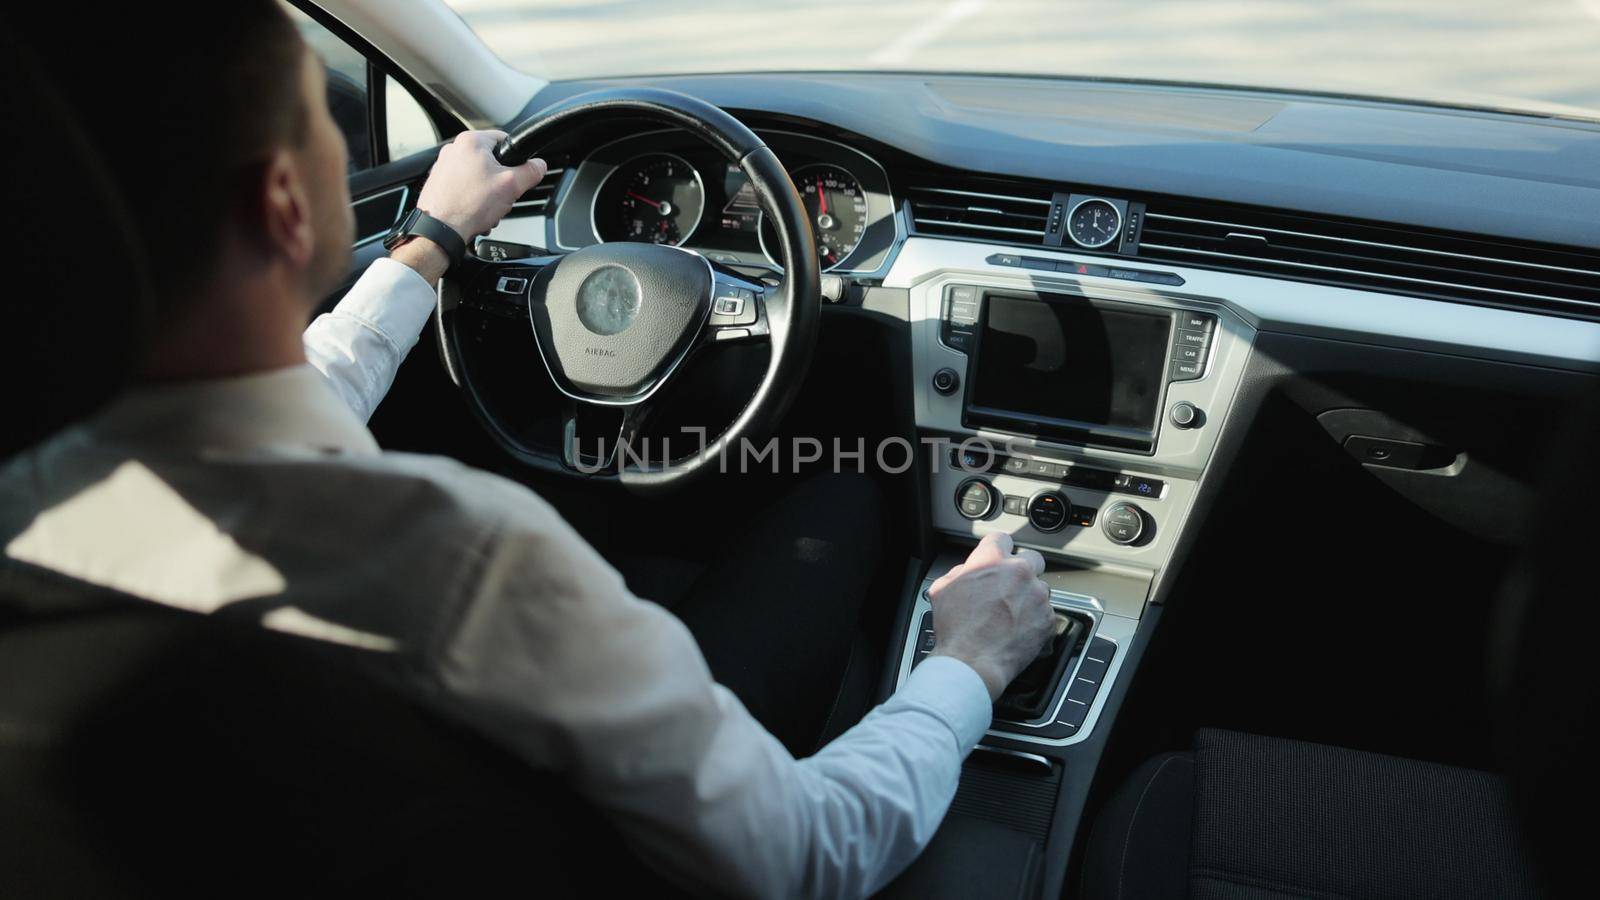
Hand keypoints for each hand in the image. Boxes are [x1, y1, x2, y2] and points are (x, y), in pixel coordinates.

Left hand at [415, 130, 546, 243]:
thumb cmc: (468, 205)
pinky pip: (464, 187)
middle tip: (500, 195)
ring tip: (485, 206)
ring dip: (487, 192)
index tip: (517, 173)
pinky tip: (474, 211)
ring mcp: (443, 166)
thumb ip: (530, 172)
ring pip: (478, 176)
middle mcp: (454, 149)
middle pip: (491, 160)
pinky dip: (472, 198)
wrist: (441, 229)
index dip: (516, 158)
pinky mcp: (439, 183)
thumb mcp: (512, 186)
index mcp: (471, 141)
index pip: (504, 139)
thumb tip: (539, 165)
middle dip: (500, 180)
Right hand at [927, 533, 1053, 699]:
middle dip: (1023, 570)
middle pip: (1032, 558)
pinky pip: (1046, 613)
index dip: (999, 547)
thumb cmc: (956, 630)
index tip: (1001, 554)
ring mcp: (1036, 595)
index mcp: (991, 561)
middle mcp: (1018, 572)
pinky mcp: (1048, 618)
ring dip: (1030, 597)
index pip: (1002, 538)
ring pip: (1040, 588)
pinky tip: (1019, 631)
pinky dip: (1036, 621)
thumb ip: (960, 572)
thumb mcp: (942, 590)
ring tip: (1013, 616)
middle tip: (1012, 586)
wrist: (972, 662)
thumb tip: (968, 572)